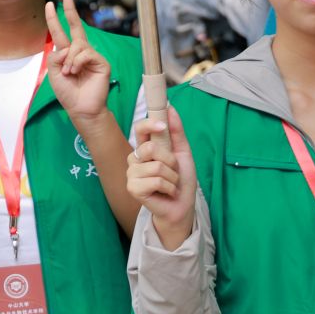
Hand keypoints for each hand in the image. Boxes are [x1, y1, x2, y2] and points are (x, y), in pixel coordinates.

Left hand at [45, 0, 110, 122]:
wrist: (81, 109)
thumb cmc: (68, 93)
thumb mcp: (53, 73)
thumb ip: (55, 57)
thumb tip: (66, 48)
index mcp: (67, 54)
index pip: (61, 32)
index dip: (55, 18)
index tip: (51, 4)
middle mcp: (80, 52)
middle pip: (75, 26)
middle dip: (70, 10)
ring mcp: (92, 56)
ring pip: (77, 45)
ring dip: (69, 60)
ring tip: (70, 74)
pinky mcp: (101, 62)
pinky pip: (86, 53)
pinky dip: (77, 62)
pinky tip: (76, 72)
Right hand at [128, 108, 197, 248]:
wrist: (182, 205)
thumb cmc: (181, 180)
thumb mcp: (183, 153)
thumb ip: (176, 132)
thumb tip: (171, 108)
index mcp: (145, 147)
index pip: (139, 128)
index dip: (149, 124)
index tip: (163, 126)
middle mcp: (135, 159)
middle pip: (149, 147)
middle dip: (170, 160)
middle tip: (173, 170)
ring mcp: (132, 174)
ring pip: (156, 166)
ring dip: (172, 177)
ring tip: (171, 184)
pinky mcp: (133, 188)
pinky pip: (155, 180)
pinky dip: (169, 187)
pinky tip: (168, 192)